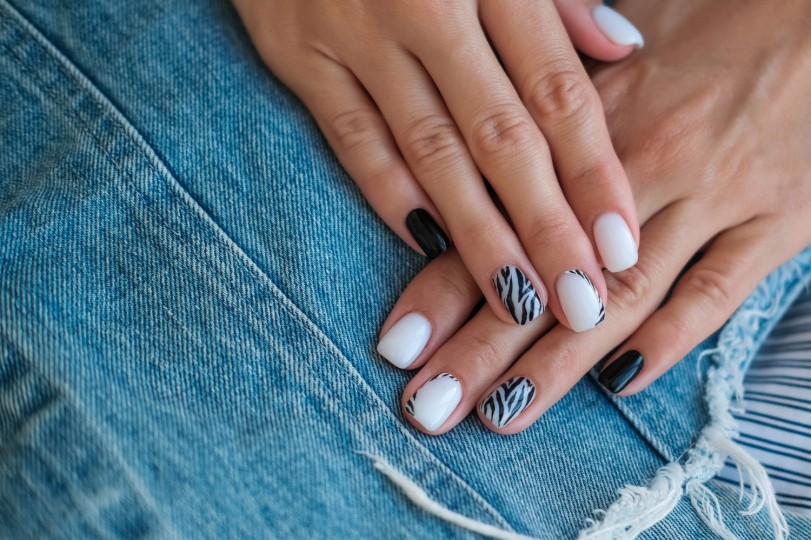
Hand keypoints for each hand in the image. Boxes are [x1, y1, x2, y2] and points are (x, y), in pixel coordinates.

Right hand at [233, 0, 644, 331]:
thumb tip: (621, 50)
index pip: (556, 92)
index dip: (594, 172)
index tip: (622, 244)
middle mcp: (428, 9)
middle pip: (502, 137)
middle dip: (547, 227)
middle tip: (583, 301)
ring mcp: (358, 36)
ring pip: (432, 151)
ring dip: (479, 233)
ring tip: (519, 300)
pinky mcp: (300, 56)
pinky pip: (352, 138)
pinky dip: (389, 193)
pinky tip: (427, 248)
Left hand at [376, 0, 810, 433]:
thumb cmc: (713, 19)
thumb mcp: (617, 40)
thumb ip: (548, 96)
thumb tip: (473, 127)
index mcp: (587, 122)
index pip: (498, 220)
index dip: (443, 287)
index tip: (397, 344)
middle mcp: (642, 168)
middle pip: (549, 275)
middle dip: (481, 350)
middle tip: (426, 407)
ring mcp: (713, 197)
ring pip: (623, 296)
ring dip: (557, 364)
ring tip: (499, 415)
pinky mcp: (778, 221)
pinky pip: (720, 291)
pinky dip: (672, 340)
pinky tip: (619, 384)